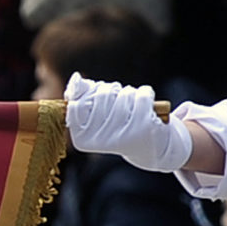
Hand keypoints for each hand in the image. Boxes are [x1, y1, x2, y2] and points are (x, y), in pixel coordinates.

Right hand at [63, 74, 189, 172]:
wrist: (150, 148)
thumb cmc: (118, 127)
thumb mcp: (97, 115)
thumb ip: (82, 96)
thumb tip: (76, 78)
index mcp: (82, 139)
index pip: (77, 104)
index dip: (91, 93)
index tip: (102, 101)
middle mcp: (100, 140)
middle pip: (102, 94)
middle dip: (113, 91)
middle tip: (120, 103)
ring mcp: (122, 134)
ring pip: (124, 93)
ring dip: (130, 93)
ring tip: (133, 107)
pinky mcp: (143, 127)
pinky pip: (142, 95)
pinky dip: (146, 93)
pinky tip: (147, 106)